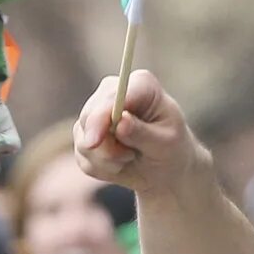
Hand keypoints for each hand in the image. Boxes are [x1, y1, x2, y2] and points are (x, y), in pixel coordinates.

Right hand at [75, 71, 205, 196]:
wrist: (166, 168)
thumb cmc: (172, 149)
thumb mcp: (166, 144)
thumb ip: (142, 133)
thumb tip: (120, 122)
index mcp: (141, 84)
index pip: (112, 96)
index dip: (100, 117)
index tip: (94, 142)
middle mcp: (113, 91)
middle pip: (88, 117)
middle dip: (104, 147)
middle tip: (128, 157)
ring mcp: (97, 111)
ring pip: (83, 140)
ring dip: (106, 160)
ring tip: (129, 157)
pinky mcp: (86, 133)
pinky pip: (82, 157)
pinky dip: (101, 168)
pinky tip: (120, 163)